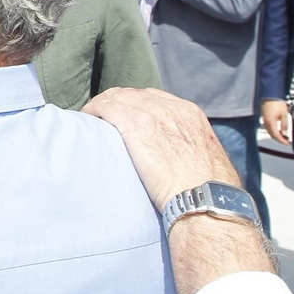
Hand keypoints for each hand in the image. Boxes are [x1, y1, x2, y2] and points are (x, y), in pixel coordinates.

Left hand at [83, 88, 238, 210]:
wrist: (205, 199)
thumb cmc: (206, 192)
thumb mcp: (205, 159)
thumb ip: (189, 149)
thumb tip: (178, 159)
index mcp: (190, 114)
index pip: (155, 98)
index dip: (136, 104)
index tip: (125, 115)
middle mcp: (172, 108)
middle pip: (135, 94)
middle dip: (117, 102)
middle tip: (102, 116)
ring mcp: (154, 114)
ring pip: (119, 97)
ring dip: (103, 105)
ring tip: (92, 117)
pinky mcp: (136, 124)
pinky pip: (107, 107)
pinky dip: (94, 110)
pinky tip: (87, 118)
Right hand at [260, 99, 291, 145]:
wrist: (271, 93)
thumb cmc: (278, 103)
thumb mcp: (284, 114)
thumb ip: (285, 125)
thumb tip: (285, 134)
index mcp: (270, 122)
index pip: (276, 135)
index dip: (282, 141)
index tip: (288, 143)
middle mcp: (265, 122)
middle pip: (271, 135)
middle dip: (279, 139)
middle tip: (287, 142)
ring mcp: (264, 119)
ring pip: (269, 131)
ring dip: (276, 135)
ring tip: (284, 137)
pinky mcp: (264, 116)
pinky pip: (268, 127)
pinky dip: (274, 131)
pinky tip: (279, 130)